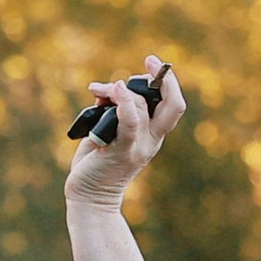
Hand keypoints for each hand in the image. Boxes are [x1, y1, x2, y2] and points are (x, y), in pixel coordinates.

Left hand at [68, 56, 183, 206]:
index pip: (171, 103)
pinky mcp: (121, 152)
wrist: (88, 200)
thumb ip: (108, 112)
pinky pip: (129, 123)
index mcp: (153, 135)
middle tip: (148, 61)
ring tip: (103, 88)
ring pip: (142, 108)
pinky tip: (114, 91)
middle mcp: (151, 140)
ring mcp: (138, 147)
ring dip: (123, 91)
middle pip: (172, 103)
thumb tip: (102, 90)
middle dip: (165, 78)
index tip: (151, 64)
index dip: (167, 81)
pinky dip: (124, 103)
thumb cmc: (94, 166)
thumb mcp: (103, 133)